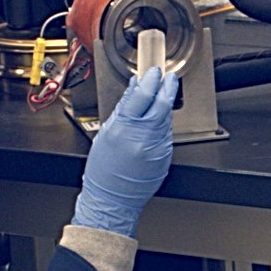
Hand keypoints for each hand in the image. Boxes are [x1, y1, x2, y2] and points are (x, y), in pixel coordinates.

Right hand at [72, 64, 175, 237]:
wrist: (112, 200)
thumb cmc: (103, 171)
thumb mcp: (106, 133)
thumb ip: (123, 108)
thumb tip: (135, 87)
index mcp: (124, 129)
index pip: (143, 95)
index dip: (150, 79)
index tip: (153, 71)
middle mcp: (143, 138)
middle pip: (162, 104)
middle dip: (166, 87)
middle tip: (167, 77)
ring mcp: (157, 148)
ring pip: (166, 118)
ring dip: (164, 105)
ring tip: (159, 98)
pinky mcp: (165, 156)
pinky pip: (166, 134)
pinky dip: (162, 125)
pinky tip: (155, 123)